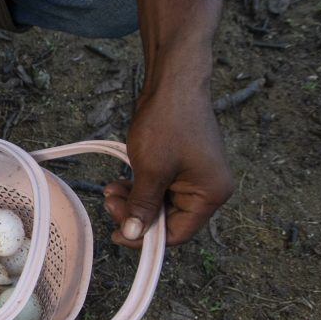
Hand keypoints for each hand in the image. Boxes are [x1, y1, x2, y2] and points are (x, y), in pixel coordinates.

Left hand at [103, 88, 233, 247]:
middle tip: (109, 204)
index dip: (146, 238)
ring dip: (132, 201)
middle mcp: (209, 189)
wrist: (173, 81)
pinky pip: (158, 188)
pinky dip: (138, 188)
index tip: (118, 234)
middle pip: (168, 220)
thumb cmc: (169, 122)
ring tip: (109, 191)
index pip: (178, 234)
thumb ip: (143, 206)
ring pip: (159, 204)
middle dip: (135, 215)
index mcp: (211, 194)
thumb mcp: (151, 170)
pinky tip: (117, 183)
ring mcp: (195, 177)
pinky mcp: (181, 166)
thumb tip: (133, 234)